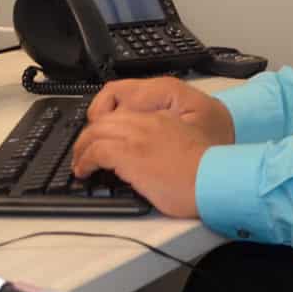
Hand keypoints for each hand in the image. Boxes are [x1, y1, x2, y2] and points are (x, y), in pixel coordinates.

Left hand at [72, 78, 234, 217]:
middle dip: (88, 136)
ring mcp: (136, 137)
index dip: (106, 127)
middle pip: (104, 122)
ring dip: (82, 149)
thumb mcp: (185, 146)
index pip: (122, 114)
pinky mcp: (129, 155)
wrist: (214, 177)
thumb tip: (151, 157)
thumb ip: (165, 143)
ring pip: (95, 133)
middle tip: (83, 151)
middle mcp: (146, 124)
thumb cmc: (206, 170)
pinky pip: (96, 151)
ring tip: (79, 163)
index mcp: (160, 120)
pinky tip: (84, 171)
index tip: (101, 140)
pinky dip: (85, 161)